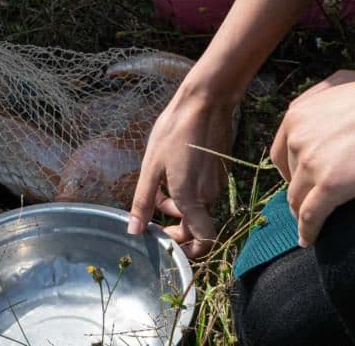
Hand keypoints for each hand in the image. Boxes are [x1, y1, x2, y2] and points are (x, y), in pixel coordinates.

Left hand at [125, 83, 237, 258]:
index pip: (203, 241)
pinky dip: (186, 190)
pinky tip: (171, 172)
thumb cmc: (174, 132)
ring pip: (196, 206)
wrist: (204, 103)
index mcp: (192, 199)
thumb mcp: (151, 167)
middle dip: (173, 224)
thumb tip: (134, 231)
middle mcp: (209, 196)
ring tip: (157, 185)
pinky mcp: (220, 172)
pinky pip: (201, 191)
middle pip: (194, 224)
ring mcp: (217, 184)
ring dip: (177, 204)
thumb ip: (143, 202)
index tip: (169, 246)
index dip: (188, 250)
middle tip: (152, 213)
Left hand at [270, 68, 354, 246]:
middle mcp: (297, 137)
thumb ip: (320, 100)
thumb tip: (313, 112)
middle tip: (309, 206)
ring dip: (301, 216)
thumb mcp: (341, 85)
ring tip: (308, 229)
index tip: (301, 183)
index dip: (290, 172)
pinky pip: (310, 216)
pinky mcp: (329, 185)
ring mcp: (311, 162)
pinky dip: (307, 231)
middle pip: (290, 177)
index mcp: (297, 114)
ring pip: (297, 199)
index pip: (282, 153)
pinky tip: (310, 240)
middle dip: (299, 192)